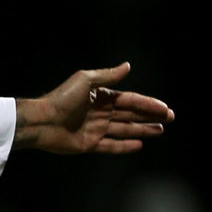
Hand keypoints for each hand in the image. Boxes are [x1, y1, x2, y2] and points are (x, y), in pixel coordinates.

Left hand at [15, 63, 173, 154]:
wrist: (42, 121)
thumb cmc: (62, 98)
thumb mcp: (85, 80)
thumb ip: (107, 76)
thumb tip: (128, 66)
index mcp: (100, 97)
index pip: (130, 100)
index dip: (148, 104)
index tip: (165, 108)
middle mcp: (100, 112)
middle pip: (131, 114)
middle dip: (150, 116)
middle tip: (170, 118)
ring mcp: (95, 129)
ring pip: (124, 129)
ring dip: (142, 130)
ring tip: (160, 131)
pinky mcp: (89, 144)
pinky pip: (111, 146)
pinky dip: (125, 146)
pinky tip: (140, 144)